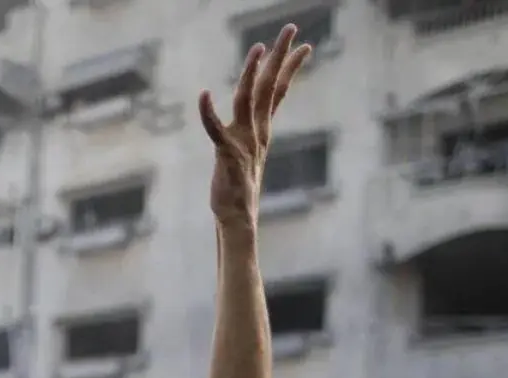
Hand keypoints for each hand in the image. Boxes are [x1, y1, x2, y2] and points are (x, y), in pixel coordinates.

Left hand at [197, 24, 310, 224]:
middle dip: (280, 56)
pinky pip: (215, 128)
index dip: (289, 67)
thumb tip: (255, 124)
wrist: (236, 219)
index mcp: (262, 130)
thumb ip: (250, 136)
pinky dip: (208, 112)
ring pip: (248, 100)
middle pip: (270, 86)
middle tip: (291, 29)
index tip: (304, 46)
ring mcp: (243, 142)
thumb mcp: (249, 155)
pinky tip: (204, 94)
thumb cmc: (238, 189)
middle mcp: (256, 132)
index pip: (279, 92)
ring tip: (258, 49)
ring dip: (251, 73)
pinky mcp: (226, 154)